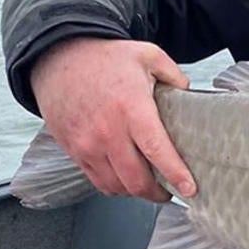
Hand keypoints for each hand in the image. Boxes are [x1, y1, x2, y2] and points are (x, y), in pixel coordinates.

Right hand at [30, 37, 195, 202]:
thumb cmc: (105, 58)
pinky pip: (97, 180)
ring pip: (116, 185)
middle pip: (136, 179)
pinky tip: (127, 180)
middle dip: (158, 193)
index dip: (175, 174)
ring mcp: (87, 144)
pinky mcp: (73, 150)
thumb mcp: (148, 55)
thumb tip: (189, 94)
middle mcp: (107, 131)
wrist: (58, 56)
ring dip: (136, 192)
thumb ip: (174, 75)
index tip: (190, 189)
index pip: (156, 150)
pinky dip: (115, 187)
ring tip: (151, 186)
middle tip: (173, 191)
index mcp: (131, 108)